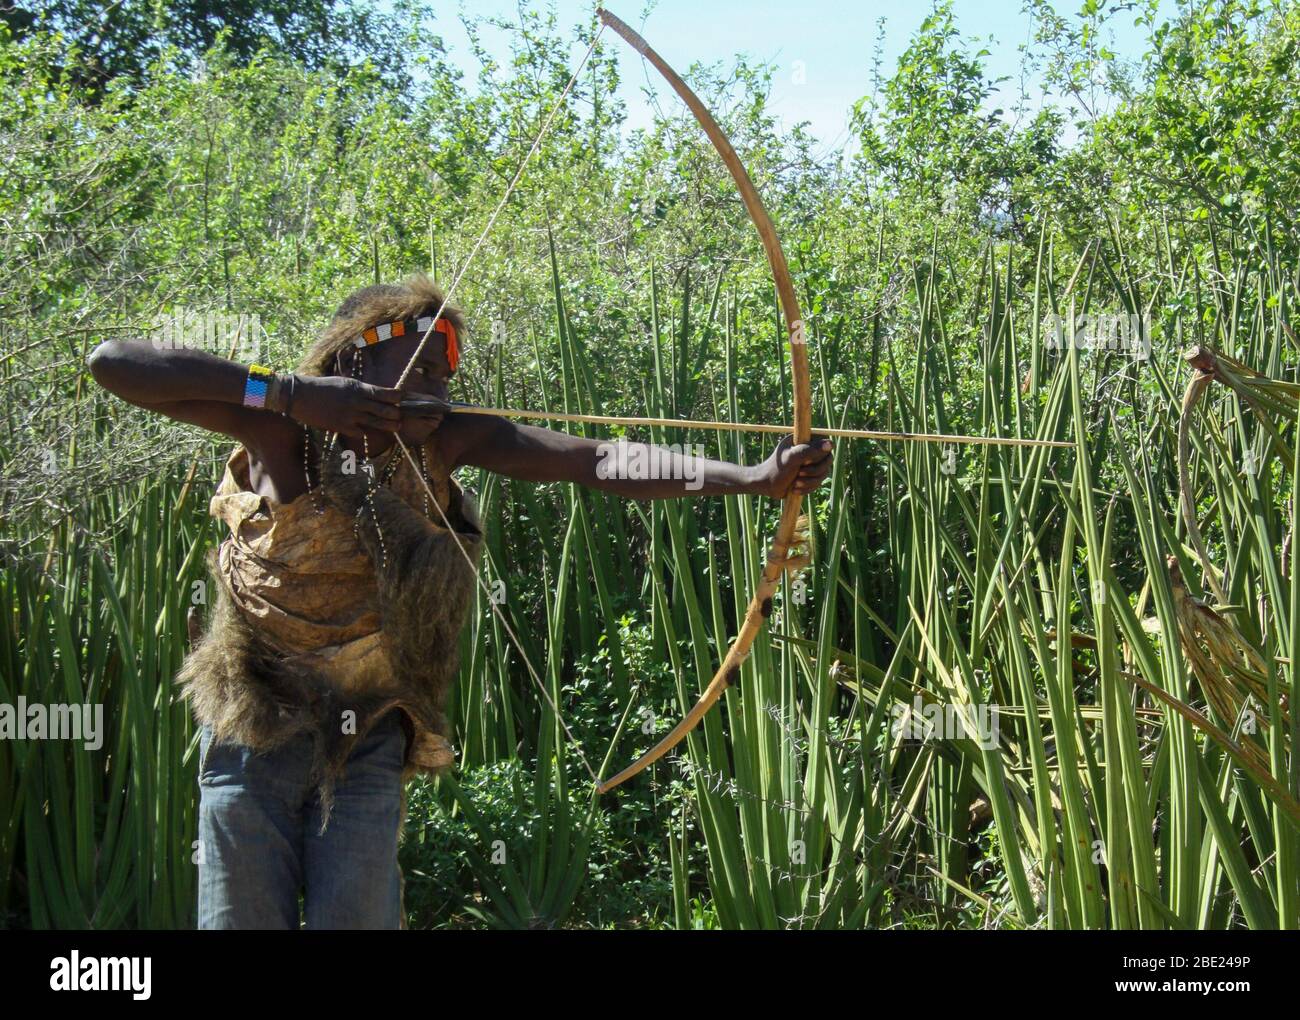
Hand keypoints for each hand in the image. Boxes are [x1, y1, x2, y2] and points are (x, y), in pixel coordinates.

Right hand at [287, 374, 401, 437]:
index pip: (383, 393)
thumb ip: (360, 390)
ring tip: (397, 426)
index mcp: (357, 387)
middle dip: (396, 413)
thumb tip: (375, 395)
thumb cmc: (322, 387)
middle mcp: (356, 401)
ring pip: (376, 422)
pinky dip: (364, 432)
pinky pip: (360, 432)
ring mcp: (350, 415)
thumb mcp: (344, 382)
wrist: (300, 395)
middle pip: (384, 409)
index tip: (403, 398)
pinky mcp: (341, 426)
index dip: (396, 396)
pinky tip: (367, 432)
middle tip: (402, 415)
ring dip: (388, 425)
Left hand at [754, 436, 832, 497]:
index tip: (808, 461)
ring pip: (823, 473)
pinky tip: (794, 489)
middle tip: (800, 473)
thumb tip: (830, 444)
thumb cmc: (776, 469)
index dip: (821, 453)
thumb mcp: (792, 458)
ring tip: (795, 484)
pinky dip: (808, 488)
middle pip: (827, 460)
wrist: (765, 485)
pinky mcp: (808, 476)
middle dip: (815, 471)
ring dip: (810, 482)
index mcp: (803, 440)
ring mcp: (809, 464)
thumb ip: (810, 450)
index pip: (824, 442)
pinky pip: (818, 483)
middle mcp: (808, 450)